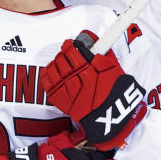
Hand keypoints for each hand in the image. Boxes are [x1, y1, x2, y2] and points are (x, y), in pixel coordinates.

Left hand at [42, 35, 146, 149]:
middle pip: (61, 60)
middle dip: (62, 54)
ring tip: (60, 65)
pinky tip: (54, 74)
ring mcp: (66, 91)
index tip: (70, 44)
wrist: (108, 116)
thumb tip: (92, 43)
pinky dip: (48, 76)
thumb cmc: (113, 92)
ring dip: (54, 64)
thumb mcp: (113, 69)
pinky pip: (47, 84)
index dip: (69, 45)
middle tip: (66, 54)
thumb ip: (101, 55)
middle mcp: (76, 80)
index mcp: (88, 70)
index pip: (71, 51)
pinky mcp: (60, 100)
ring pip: (52, 71)